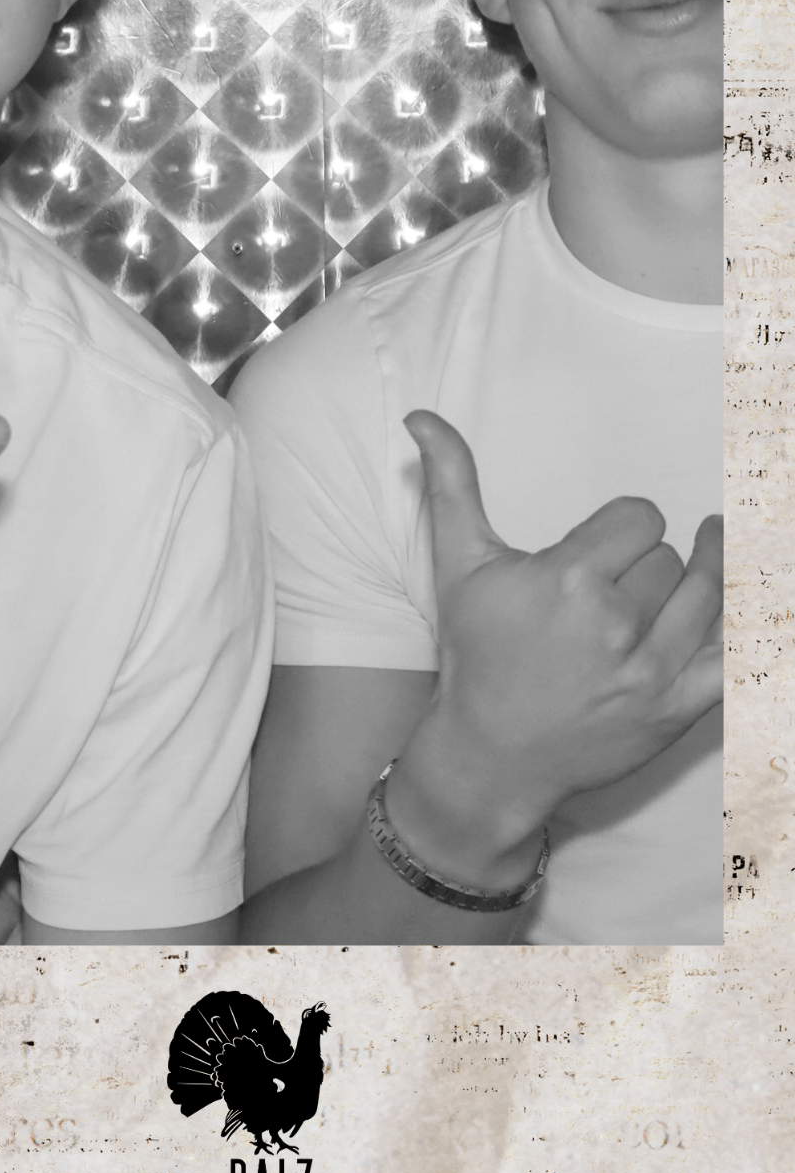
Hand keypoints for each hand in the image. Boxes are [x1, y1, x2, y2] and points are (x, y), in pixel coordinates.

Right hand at [401, 411, 721, 837]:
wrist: (489, 754)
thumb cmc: (475, 655)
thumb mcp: (460, 564)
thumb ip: (451, 482)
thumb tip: (422, 417)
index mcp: (569, 580)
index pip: (641, 518)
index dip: (625, 525)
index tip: (607, 543)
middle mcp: (615, 625)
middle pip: (671, 560)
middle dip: (647, 564)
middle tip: (616, 585)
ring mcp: (649, 673)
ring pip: (705, 599)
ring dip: (698, 582)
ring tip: (706, 555)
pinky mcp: (674, 712)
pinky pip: (734, 661)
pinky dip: (748, 631)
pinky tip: (751, 605)